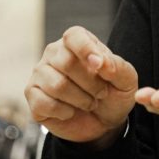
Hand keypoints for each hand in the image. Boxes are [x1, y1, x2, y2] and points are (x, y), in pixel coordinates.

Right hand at [25, 26, 137, 145]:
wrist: (103, 123)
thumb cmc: (113, 94)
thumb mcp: (126, 80)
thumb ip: (116, 66)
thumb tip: (99, 62)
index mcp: (76, 41)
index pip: (74, 36)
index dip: (86, 50)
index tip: (99, 66)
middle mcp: (54, 53)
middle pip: (66, 63)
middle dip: (91, 84)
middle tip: (102, 93)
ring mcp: (40, 74)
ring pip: (56, 85)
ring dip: (80, 99)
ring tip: (89, 102)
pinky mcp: (32, 95)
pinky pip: (44, 103)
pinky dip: (64, 112)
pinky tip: (71, 111)